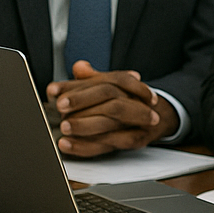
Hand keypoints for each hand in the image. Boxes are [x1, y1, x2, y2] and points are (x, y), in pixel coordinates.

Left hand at [45, 60, 178, 155]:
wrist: (160, 117)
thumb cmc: (127, 102)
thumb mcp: (109, 88)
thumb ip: (90, 80)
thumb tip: (79, 67)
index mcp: (124, 82)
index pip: (99, 78)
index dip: (74, 85)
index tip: (53, 90)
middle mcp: (132, 97)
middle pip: (108, 93)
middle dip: (82, 100)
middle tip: (60, 107)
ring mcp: (138, 117)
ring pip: (112, 117)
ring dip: (85, 123)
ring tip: (64, 127)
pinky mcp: (138, 138)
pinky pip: (113, 143)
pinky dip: (87, 146)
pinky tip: (69, 145)